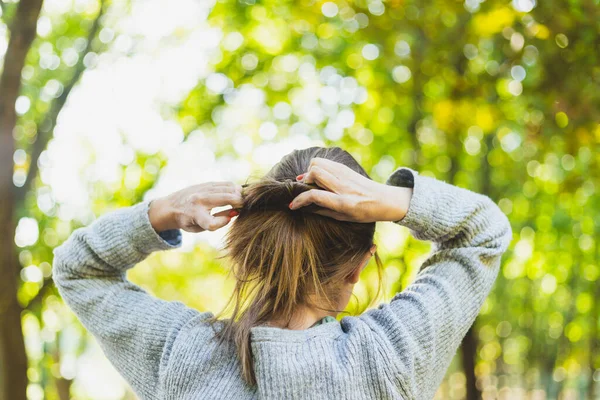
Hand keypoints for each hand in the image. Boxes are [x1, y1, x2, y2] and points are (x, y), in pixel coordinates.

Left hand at [148, 182, 242, 232]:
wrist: (171, 206)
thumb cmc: (187, 221)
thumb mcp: (198, 228)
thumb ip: (216, 223)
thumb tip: (234, 213)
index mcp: (194, 215)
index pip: (212, 222)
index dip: (224, 222)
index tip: (228, 219)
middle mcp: (199, 200)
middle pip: (227, 198)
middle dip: (240, 202)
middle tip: (245, 207)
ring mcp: (203, 189)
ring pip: (228, 188)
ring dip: (238, 194)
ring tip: (241, 200)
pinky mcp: (206, 184)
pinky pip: (225, 184)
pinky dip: (234, 188)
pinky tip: (236, 193)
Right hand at [289, 158, 412, 222]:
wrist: (386, 200)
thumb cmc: (365, 213)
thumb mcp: (344, 218)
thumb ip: (323, 211)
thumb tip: (305, 207)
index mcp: (344, 202)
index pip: (315, 196)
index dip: (300, 200)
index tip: (292, 205)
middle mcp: (344, 186)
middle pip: (315, 172)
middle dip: (304, 180)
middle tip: (304, 188)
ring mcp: (346, 175)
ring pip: (319, 163)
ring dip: (310, 171)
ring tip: (310, 181)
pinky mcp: (347, 168)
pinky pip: (327, 162)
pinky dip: (318, 167)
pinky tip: (319, 176)